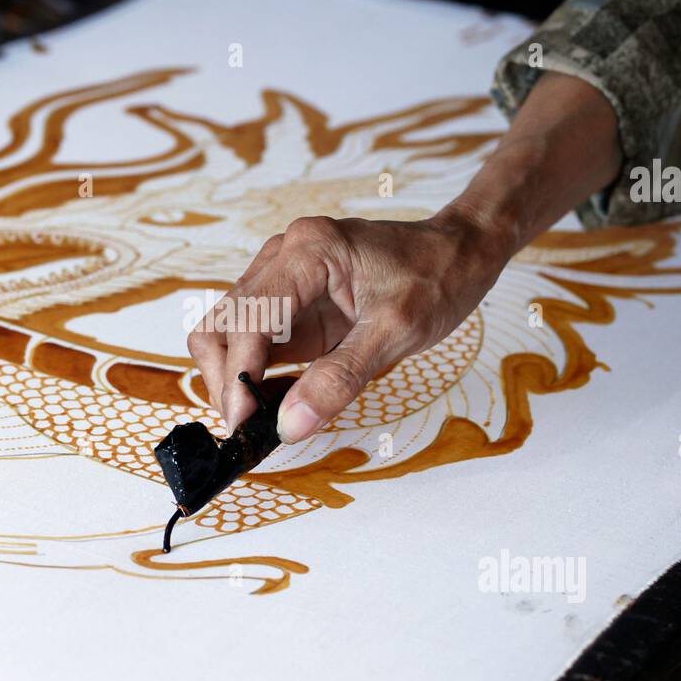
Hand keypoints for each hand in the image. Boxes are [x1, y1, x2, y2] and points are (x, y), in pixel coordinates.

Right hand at [186, 210, 513, 441]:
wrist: (461, 252)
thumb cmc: (437, 277)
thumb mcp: (396, 332)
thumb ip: (339, 379)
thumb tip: (290, 425)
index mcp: (307, 252)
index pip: (247, 319)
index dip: (238, 374)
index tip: (245, 423)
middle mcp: (283, 258)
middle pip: (220, 324)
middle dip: (225, 379)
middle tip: (249, 428)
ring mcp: (282, 280)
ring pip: (227, 334)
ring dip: (235, 379)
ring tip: (259, 422)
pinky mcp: (292, 304)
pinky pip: (255, 342)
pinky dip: (255, 376)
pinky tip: (274, 405)